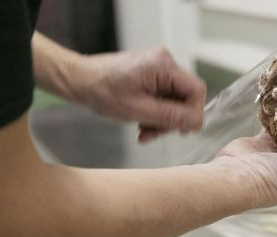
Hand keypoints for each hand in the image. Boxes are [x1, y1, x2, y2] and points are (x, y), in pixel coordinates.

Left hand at [71, 48, 206, 141]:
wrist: (79, 80)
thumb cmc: (102, 92)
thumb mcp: (138, 110)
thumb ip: (170, 117)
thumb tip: (197, 123)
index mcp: (163, 66)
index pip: (196, 90)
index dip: (193, 113)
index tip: (180, 131)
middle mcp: (164, 61)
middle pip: (185, 96)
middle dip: (172, 119)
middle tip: (152, 134)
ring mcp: (158, 66)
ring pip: (175, 99)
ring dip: (162, 118)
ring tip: (142, 130)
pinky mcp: (151, 72)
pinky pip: (164, 95)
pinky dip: (155, 111)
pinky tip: (141, 120)